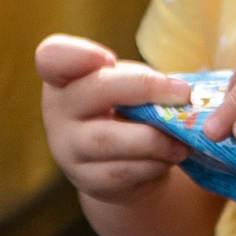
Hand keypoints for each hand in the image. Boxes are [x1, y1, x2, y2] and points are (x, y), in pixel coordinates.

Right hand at [35, 34, 190, 203]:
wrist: (122, 163)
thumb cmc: (126, 108)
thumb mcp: (128, 85)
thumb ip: (141, 80)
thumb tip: (177, 92)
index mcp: (64, 76)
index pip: (51, 57)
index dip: (79, 54)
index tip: (110, 58)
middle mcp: (58, 111)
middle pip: (95, 91)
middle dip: (145, 87)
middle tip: (183, 93)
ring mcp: (68, 148)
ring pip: (110, 139)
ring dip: (155, 137)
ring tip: (183, 138)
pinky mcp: (87, 180)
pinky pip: (122, 171)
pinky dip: (153, 163)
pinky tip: (170, 157)